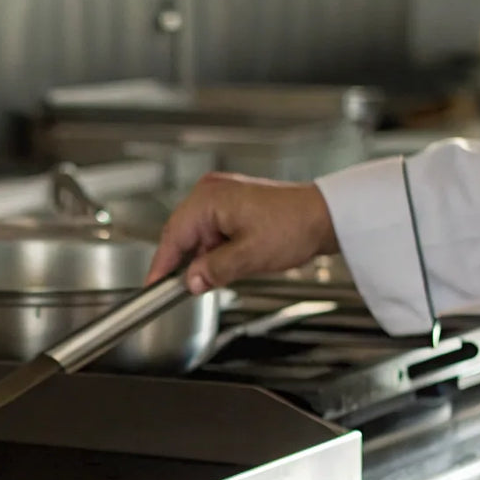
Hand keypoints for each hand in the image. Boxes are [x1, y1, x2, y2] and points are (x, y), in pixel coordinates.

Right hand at [144, 173, 340, 293]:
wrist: (327, 216)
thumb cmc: (295, 225)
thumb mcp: (248, 257)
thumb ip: (213, 271)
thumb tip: (191, 282)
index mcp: (209, 199)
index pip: (172, 236)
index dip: (161, 265)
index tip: (153, 286)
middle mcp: (211, 192)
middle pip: (182, 234)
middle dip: (187, 263)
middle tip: (190, 288)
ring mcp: (222, 195)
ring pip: (198, 234)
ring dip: (205, 257)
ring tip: (229, 270)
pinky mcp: (234, 203)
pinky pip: (213, 230)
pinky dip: (217, 248)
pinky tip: (232, 260)